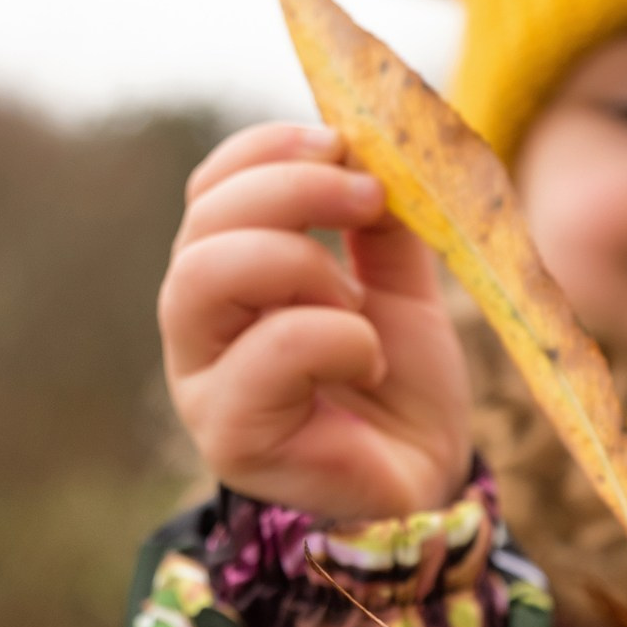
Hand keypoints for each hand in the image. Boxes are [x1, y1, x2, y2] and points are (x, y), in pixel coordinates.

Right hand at [162, 122, 472, 521]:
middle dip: (293, 190)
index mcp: (231, 278)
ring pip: (208, 274)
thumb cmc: (401, 389)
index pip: (211, 190)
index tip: (344, 143)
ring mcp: (204, 381)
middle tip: (369, 198)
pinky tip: (372, 363)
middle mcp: (200, 325)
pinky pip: (272, 348)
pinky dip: (340, 338)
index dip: (269, 151)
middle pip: (204, 223)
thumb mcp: (401, 288)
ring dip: (304, 265)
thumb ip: (382, 226)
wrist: (425, 483)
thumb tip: (376, 152)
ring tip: (359, 304)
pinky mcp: (230, 434)